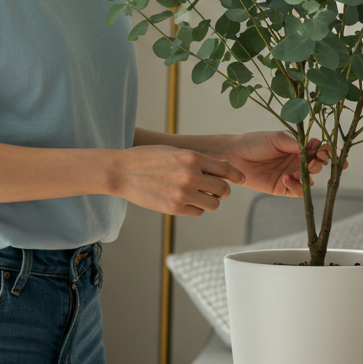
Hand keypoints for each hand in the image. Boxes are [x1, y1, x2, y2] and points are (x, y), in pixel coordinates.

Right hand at [113, 144, 246, 215]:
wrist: (122, 171)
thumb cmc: (147, 158)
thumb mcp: (174, 151)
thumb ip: (195, 160)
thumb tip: (218, 169)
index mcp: (192, 157)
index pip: (226, 168)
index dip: (236, 175)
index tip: (240, 179)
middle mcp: (191, 175)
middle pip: (223, 189)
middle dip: (222, 190)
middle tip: (216, 189)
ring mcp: (183, 193)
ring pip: (213, 204)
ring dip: (210, 201)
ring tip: (199, 195)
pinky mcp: (174, 208)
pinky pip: (198, 212)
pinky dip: (196, 208)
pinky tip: (186, 201)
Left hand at [217, 130, 346, 197]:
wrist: (235, 155)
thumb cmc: (255, 142)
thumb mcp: (277, 138)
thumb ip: (296, 144)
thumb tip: (315, 147)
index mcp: (297, 147)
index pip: (318, 150)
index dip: (327, 152)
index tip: (329, 152)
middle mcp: (296, 161)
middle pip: (317, 165)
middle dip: (320, 163)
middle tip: (315, 161)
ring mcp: (291, 175)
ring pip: (310, 180)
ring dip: (310, 176)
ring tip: (301, 170)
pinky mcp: (282, 187)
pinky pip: (297, 191)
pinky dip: (297, 186)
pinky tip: (287, 178)